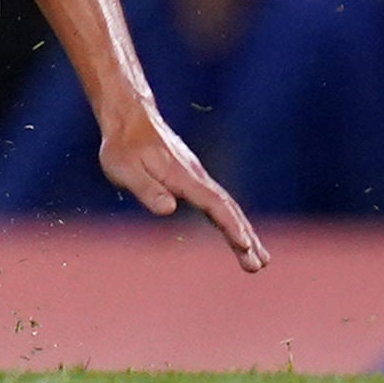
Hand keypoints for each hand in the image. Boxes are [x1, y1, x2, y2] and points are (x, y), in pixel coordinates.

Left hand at [98, 99, 267, 271]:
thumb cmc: (122, 146)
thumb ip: (146, 188)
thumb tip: (168, 209)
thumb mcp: (123, 168)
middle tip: (259, 265)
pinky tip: (240, 238)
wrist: (129, 117)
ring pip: (227, 207)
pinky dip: (232, 222)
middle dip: (245, 236)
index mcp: (182, 176)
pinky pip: (218, 204)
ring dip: (244, 232)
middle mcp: (196, 177)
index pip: (213, 203)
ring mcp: (197, 178)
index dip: (229, 225)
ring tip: (261, 261)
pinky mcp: (193, 180)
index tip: (245, 245)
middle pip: (227, 209)